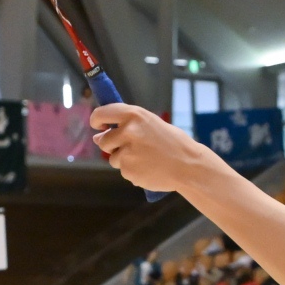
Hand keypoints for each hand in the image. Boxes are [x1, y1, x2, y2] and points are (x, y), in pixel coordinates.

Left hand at [89, 102, 210, 192]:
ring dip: (124, 160)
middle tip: (132, 149)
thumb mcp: (151, 125)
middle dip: (112, 146)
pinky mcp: (128, 170)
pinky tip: (149, 168)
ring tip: (146, 159)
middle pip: (103, 141)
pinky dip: (133, 171)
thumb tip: (96, 138)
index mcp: (134, 115)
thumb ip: (126, 127)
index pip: (102, 113)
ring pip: (113, 159)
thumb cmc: (172, 143)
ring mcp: (127, 152)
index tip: (98, 126)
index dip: (96, 120)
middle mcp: (128, 131)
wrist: (188, 165)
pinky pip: (123, 171)